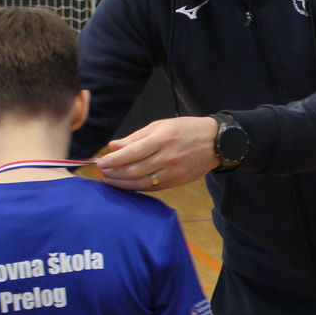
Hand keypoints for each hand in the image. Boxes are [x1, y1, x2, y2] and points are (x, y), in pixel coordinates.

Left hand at [96, 117, 220, 191]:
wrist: (216, 142)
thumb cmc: (186, 130)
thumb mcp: (161, 126)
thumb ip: (135, 137)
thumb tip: (113, 146)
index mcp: (161, 139)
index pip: (130, 153)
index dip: (112, 160)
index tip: (100, 162)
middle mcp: (167, 157)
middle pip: (133, 170)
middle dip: (113, 173)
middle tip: (101, 172)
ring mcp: (172, 172)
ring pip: (141, 182)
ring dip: (121, 183)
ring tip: (109, 180)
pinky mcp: (177, 182)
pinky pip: (152, 188)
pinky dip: (136, 188)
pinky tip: (126, 185)